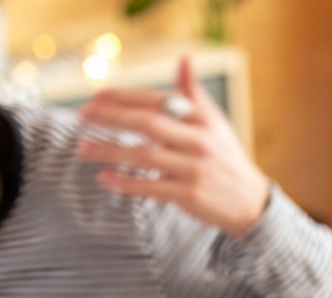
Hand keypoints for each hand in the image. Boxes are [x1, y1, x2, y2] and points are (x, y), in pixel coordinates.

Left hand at [77, 56, 270, 237]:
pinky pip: (151, 187)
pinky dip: (126, 183)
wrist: (251, 203)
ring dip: (110, 152)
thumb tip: (183, 59)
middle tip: (81, 117)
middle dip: (111, 119)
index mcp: (202, 120)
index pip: (157, 101)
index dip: (124, 97)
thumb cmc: (226, 159)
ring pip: (145, 156)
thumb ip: (193, 94)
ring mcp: (194, 169)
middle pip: (148, 125)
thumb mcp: (215, 123)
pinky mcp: (189, 196)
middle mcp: (199, 141)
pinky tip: (104, 178)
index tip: (95, 97)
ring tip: (83, 149)